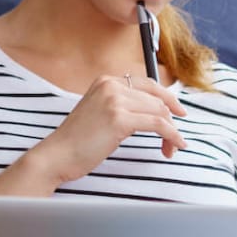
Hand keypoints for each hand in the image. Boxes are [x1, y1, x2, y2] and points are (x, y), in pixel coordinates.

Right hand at [27, 74, 189, 183]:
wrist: (56, 155)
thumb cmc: (78, 141)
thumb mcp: (100, 112)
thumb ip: (123, 105)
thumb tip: (158, 110)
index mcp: (107, 81)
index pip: (149, 85)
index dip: (169, 99)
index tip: (180, 113)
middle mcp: (111, 85)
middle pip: (157, 100)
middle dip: (171, 121)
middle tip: (174, 141)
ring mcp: (114, 100)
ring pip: (160, 112)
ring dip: (171, 132)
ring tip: (171, 148)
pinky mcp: (119, 118)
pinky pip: (158, 124)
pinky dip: (171, 135)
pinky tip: (175, 145)